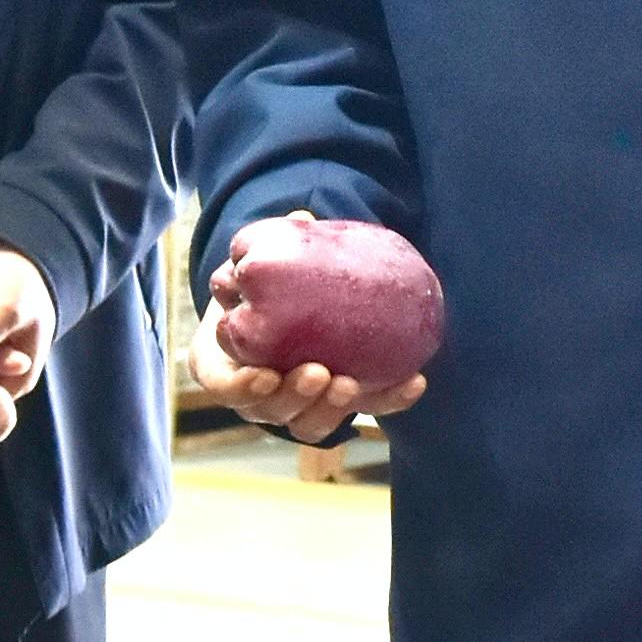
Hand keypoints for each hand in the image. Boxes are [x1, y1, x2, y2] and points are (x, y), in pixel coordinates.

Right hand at [189, 214, 431, 443]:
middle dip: (297, 397)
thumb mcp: (253, 271)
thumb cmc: (259, 290)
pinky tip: (415, 382)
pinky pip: (362, 411)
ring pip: (310, 424)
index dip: (243, 388)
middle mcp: (258, 397)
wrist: (283, 308)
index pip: (227, 388)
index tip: (265, 374)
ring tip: (351, 384)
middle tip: (319, 374)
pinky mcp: (336, 405)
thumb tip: (302, 217)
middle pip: (274, 410)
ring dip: (333, 408)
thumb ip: (268, 251)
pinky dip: (387, 399)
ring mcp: (297, 407)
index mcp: (226, 365)